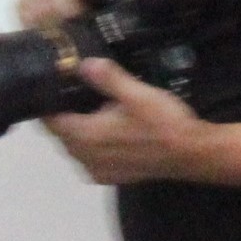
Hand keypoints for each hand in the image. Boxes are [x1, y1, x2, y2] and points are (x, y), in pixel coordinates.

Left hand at [43, 59, 211, 184]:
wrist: (193, 154)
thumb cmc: (163, 123)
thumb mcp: (136, 93)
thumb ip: (107, 78)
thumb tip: (83, 64)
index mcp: (85, 137)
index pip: (50, 122)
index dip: (46, 104)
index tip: (49, 86)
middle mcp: (85, 158)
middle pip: (62, 135)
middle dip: (64, 116)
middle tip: (73, 92)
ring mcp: (98, 171)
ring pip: (76, 148)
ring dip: (79, 131)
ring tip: (91, 109)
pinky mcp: (112, 177)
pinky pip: (91, 158)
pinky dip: (93, 145)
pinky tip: (108, 132)